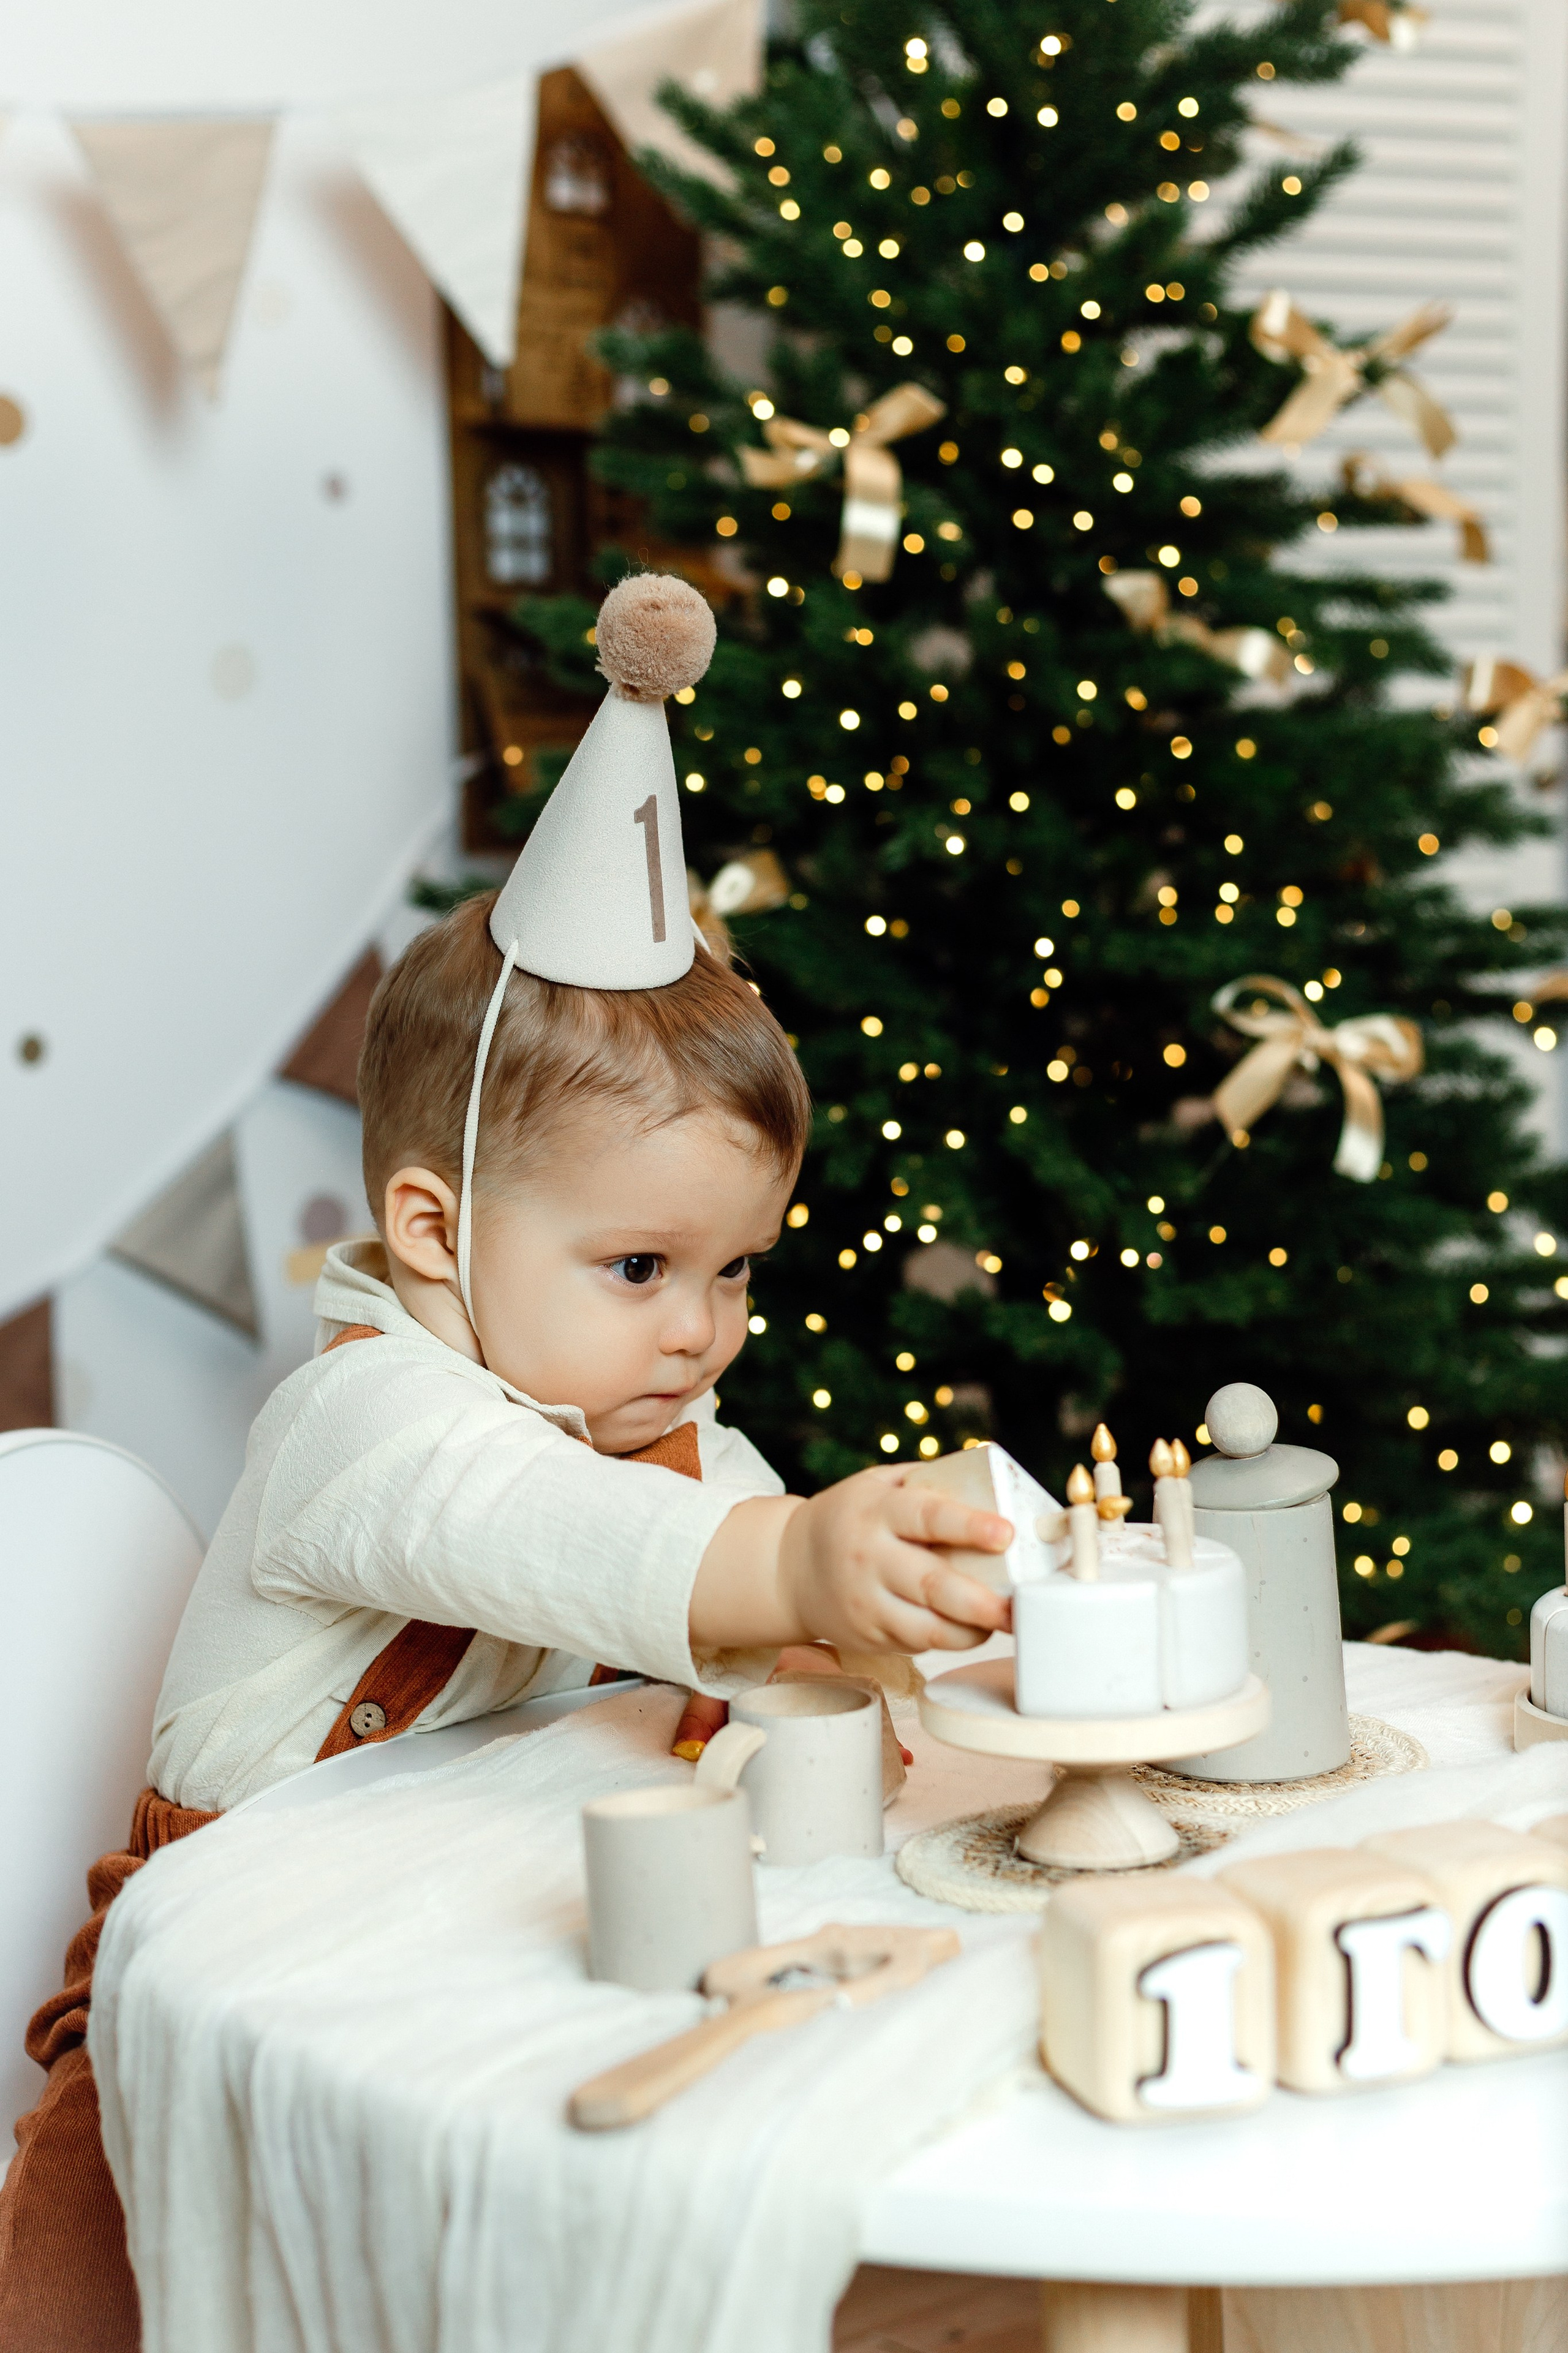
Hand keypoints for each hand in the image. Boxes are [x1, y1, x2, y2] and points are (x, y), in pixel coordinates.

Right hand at [776, 1467, 1012, 1654]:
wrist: (786, 1567)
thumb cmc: (848, 1519)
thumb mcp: (876, 1485)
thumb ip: (925, 1483)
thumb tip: (992, 1479)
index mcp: (876, 1512)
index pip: (927, 1517)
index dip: (969, 1526)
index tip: (1006, 1533)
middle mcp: (869, 1558)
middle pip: (932, 1584)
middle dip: (981, 1601)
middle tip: (1018, 1607)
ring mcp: (866, 1602)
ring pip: (927, 1627)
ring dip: (972, 1630)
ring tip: (1002, 1623)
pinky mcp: (867, 1636)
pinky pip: (916, 1643)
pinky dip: (949, 1639)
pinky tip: (970, 1629)